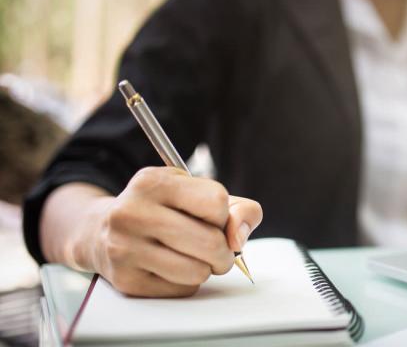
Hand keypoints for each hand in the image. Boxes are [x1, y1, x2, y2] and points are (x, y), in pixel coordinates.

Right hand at [89, 167, 261, 296]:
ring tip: (194, 257)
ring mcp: (125, 248)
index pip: (216, 202)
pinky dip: (187, 282)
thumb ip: (236, 208)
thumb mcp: (195, 192)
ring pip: (198, 271)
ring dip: (206, 269)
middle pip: (210, 241)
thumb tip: (239, 238)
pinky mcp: (126, 280)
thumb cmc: (162, 210)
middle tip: (218, 250)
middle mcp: (133, 212)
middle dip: (224, 251)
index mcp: (153, 182)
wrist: (101, 231)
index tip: (213, 218)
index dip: (224, 215)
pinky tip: (172, 268)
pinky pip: (181, 290)